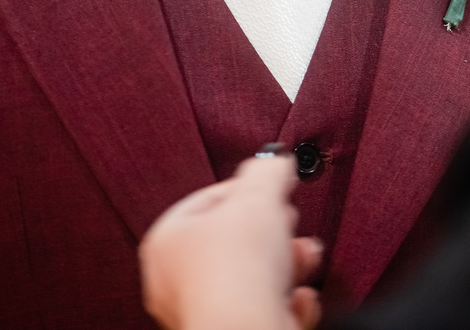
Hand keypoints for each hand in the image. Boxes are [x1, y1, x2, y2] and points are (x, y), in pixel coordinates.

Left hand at [140, 156, 323, 329]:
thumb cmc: (236, 272)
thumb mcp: (257, 196)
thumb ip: (267, 170)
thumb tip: (276, 161)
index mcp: (166, 242)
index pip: (206, 201)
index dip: (245, 189)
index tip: (272, 186)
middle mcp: (176, 281)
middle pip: (232, 241)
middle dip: (271, 230)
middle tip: (288, 222)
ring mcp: (203, 310)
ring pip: (250, 277)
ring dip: (286, 264)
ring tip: (302, 257)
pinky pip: (263, 309)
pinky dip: (286, 301)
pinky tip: (297, 297)